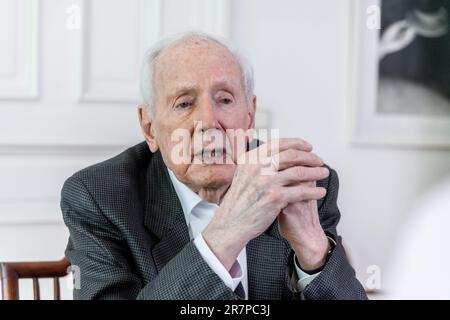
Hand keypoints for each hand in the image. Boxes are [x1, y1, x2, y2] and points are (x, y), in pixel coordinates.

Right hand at [202, 138, 327, 270]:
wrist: (231, 223)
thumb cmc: (238, 201)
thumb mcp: (242, 174)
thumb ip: (257, 162)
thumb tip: (274, 152)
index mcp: (251, 158)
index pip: (279, 143)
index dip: (297, 143)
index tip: (308, 147)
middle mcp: (258, 167)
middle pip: (292, 155)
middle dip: (310, 157)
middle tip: (319, 160)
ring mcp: (267, 182)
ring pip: (299, 172)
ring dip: (316, 172)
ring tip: (324, 173)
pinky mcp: (275, 198)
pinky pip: (301, 191)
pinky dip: (314, 191)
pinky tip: (320, 192)